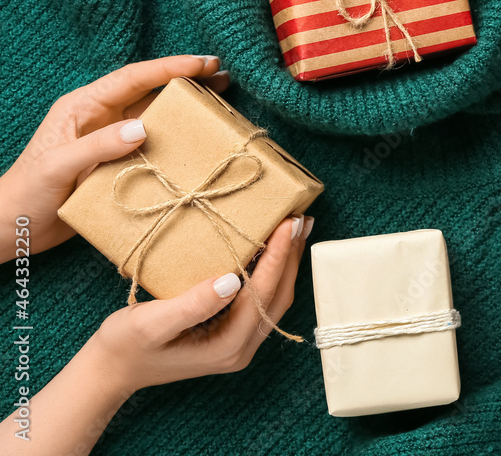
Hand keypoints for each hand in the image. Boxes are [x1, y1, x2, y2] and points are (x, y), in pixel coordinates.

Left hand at [0, 55, 228, 262]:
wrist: (16, 228)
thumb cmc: (27, 192)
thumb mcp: (58, 165)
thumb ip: (96, 145)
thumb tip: (142, 128)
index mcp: (83, 107)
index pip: (132, 78)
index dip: (168, 68)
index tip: (201, 63)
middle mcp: (101, 118)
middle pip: (150, 91)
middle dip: (185, 80)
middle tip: (221, 74)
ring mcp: (112, 140)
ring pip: (156, 115)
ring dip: (187, 108)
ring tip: (220, 99)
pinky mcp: (120, 163)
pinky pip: (155, 145)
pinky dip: (179, 139)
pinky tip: (199, 140)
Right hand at [0, 215, 313, 455]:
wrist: (110, 370)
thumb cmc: (125, 346)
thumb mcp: (151, 323)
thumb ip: (192, 304)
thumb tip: (231, 280)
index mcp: (227, 346)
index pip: (263, 294)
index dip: (279, 257)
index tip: (289, 223)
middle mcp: (241, 347)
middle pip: (279, 296)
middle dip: (292, 256)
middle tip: (302, 218)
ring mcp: (239, 342)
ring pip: (274, 297)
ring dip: (286, 262)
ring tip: (296, 228)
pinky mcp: (232, 333)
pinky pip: (261, 299)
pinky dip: (272, 271)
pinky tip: (272, 249)